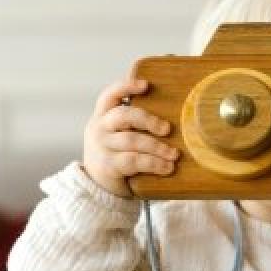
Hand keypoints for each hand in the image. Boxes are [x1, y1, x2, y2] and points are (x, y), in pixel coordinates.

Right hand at [82, 78, 179, 197]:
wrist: (96, 186)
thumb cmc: (115, 155)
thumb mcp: (116, 134)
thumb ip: (132, 124)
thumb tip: (171, 121)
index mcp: (102, 116)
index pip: (110, 95)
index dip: (126, 87)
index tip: (145, 85)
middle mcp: (99, 128)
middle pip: (123, 116)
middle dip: (148, 120)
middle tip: (167, 129)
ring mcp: (102, 147)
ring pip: (132, 140)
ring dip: (157, 147)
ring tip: (174, 154)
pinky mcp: (108, 165)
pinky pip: (133, 161)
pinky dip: (153, 163)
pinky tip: (166, 167)